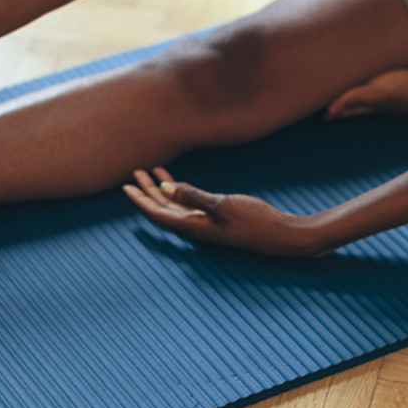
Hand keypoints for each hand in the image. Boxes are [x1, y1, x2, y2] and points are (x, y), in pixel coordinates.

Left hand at [123, 167, 323, 257]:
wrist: (281, 235)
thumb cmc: (254, 220)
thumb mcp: (223, 205)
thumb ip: (192, 197)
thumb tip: (165, 189)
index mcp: (193, 227)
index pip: (158, 214)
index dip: (140, 200)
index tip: (126, 186)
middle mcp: (195, 228)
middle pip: (163, 209)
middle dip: (147, 192)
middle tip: (135, 173)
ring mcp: (206, 224)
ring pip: (175, 207)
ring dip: (162, 190)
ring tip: (151, 172)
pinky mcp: (217, 219)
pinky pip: (190, 206)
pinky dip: (181, 192)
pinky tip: (178, 183)